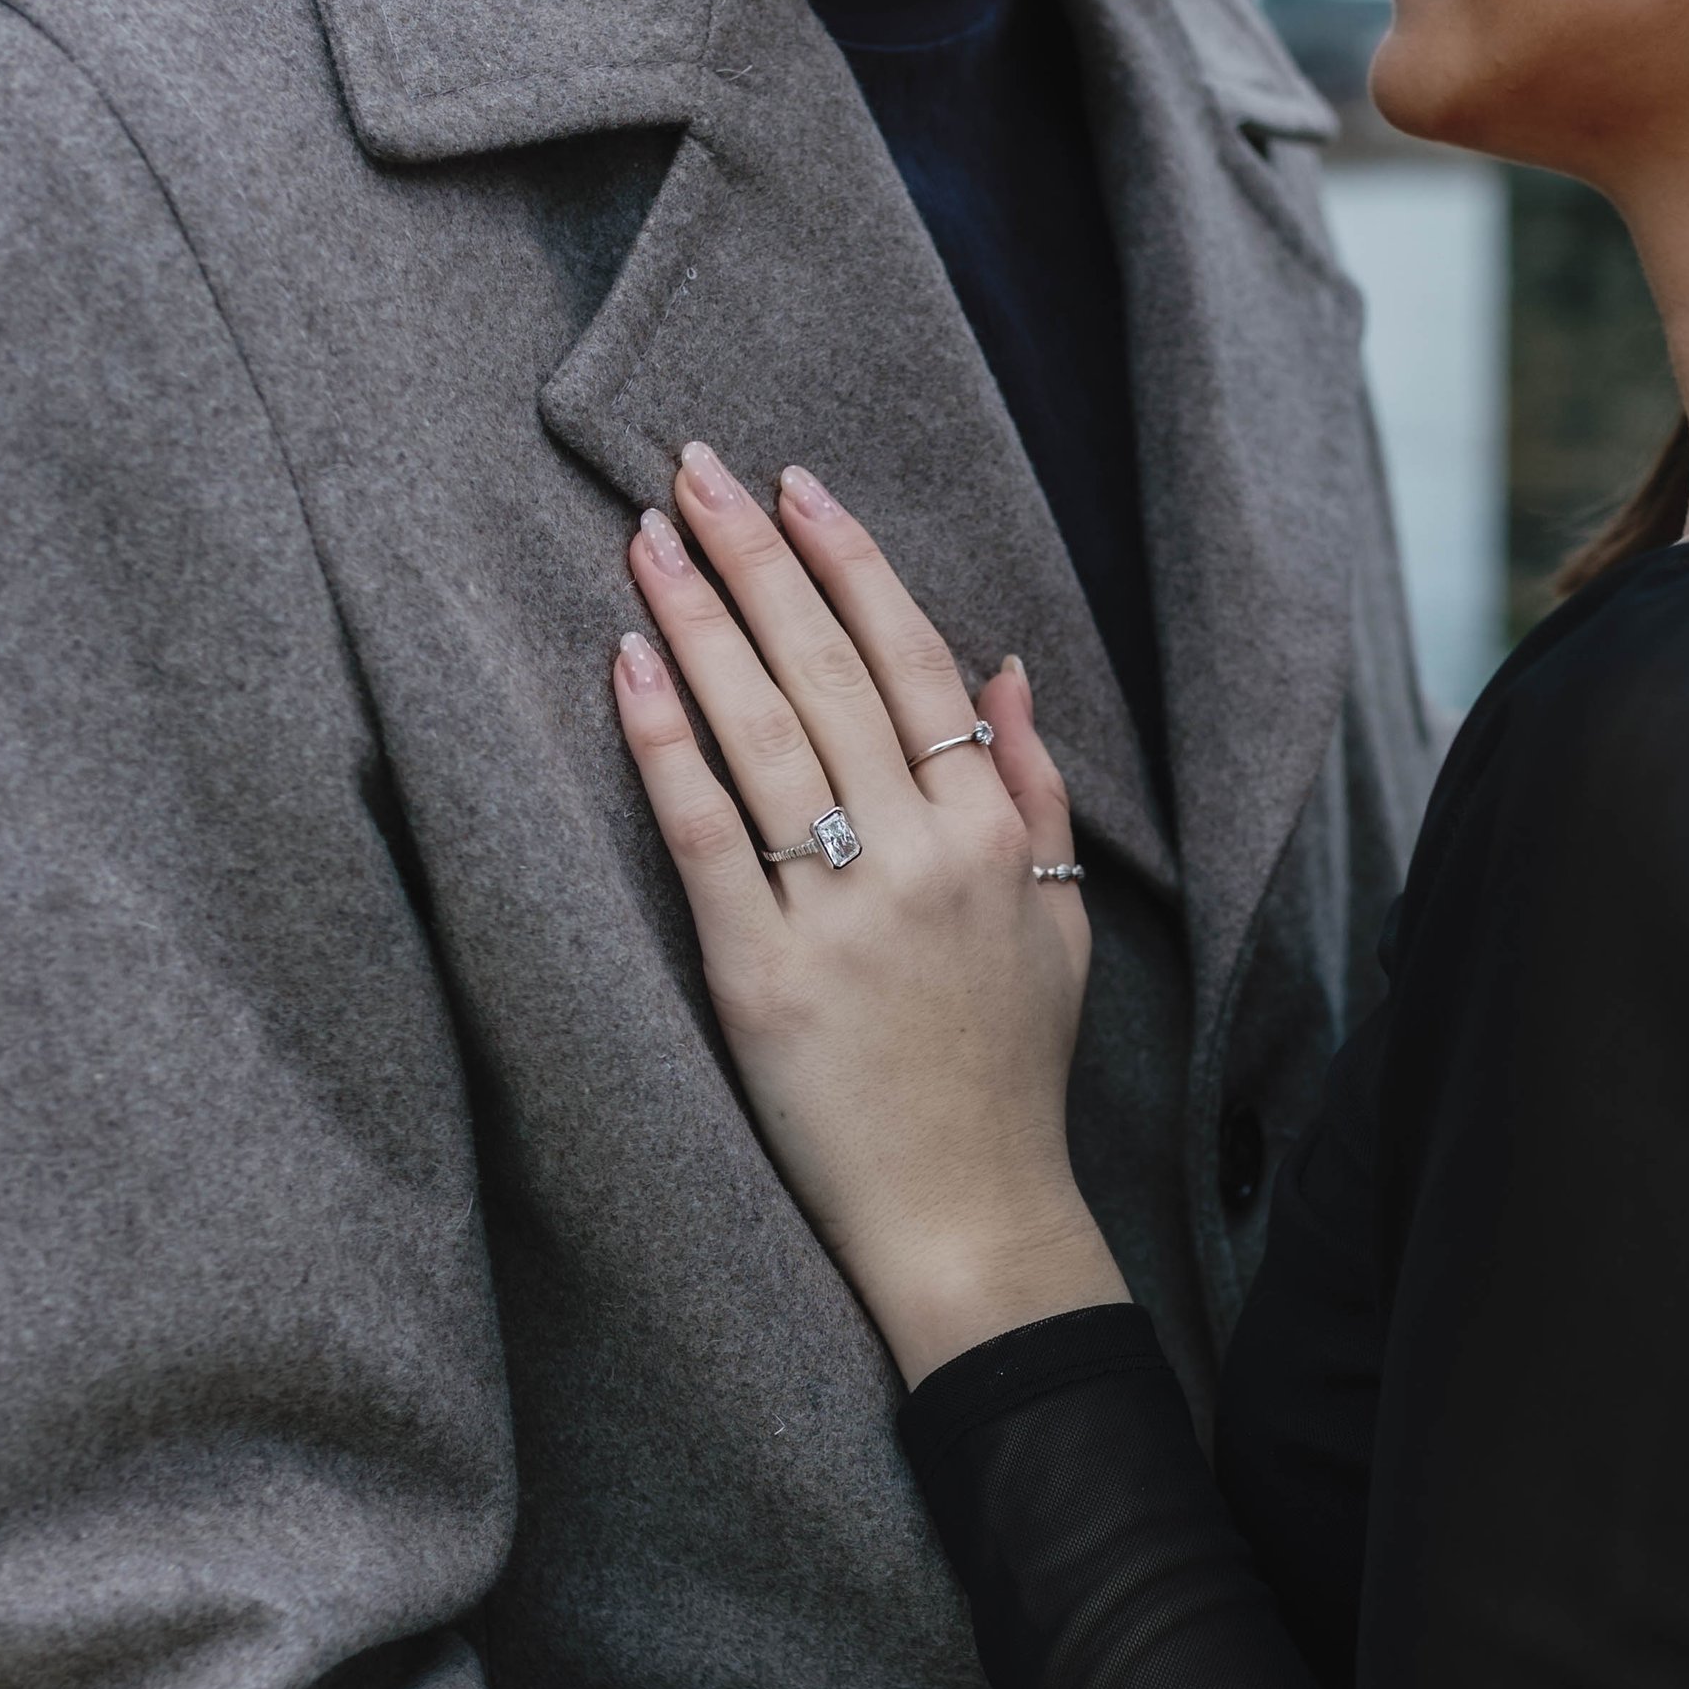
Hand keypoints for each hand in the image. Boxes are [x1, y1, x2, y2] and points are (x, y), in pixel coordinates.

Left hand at [614, 447, 1126, 1379]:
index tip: (797, 483)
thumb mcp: (1057, 925)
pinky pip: (707, 836)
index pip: (914, 662)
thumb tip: (1006, 668)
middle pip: (827, 673)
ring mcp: (840, 916)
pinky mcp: (763, 979)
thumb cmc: (1006, 1075)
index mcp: (987, 836)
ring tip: (648, 538)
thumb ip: (1032, 792)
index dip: (851, 564)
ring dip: (702, 620)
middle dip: (758, 556)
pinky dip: (666, 743)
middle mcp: (919, 858)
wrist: (970, 1220)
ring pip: (764, 733)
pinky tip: (631, 662)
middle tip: (692, 468)